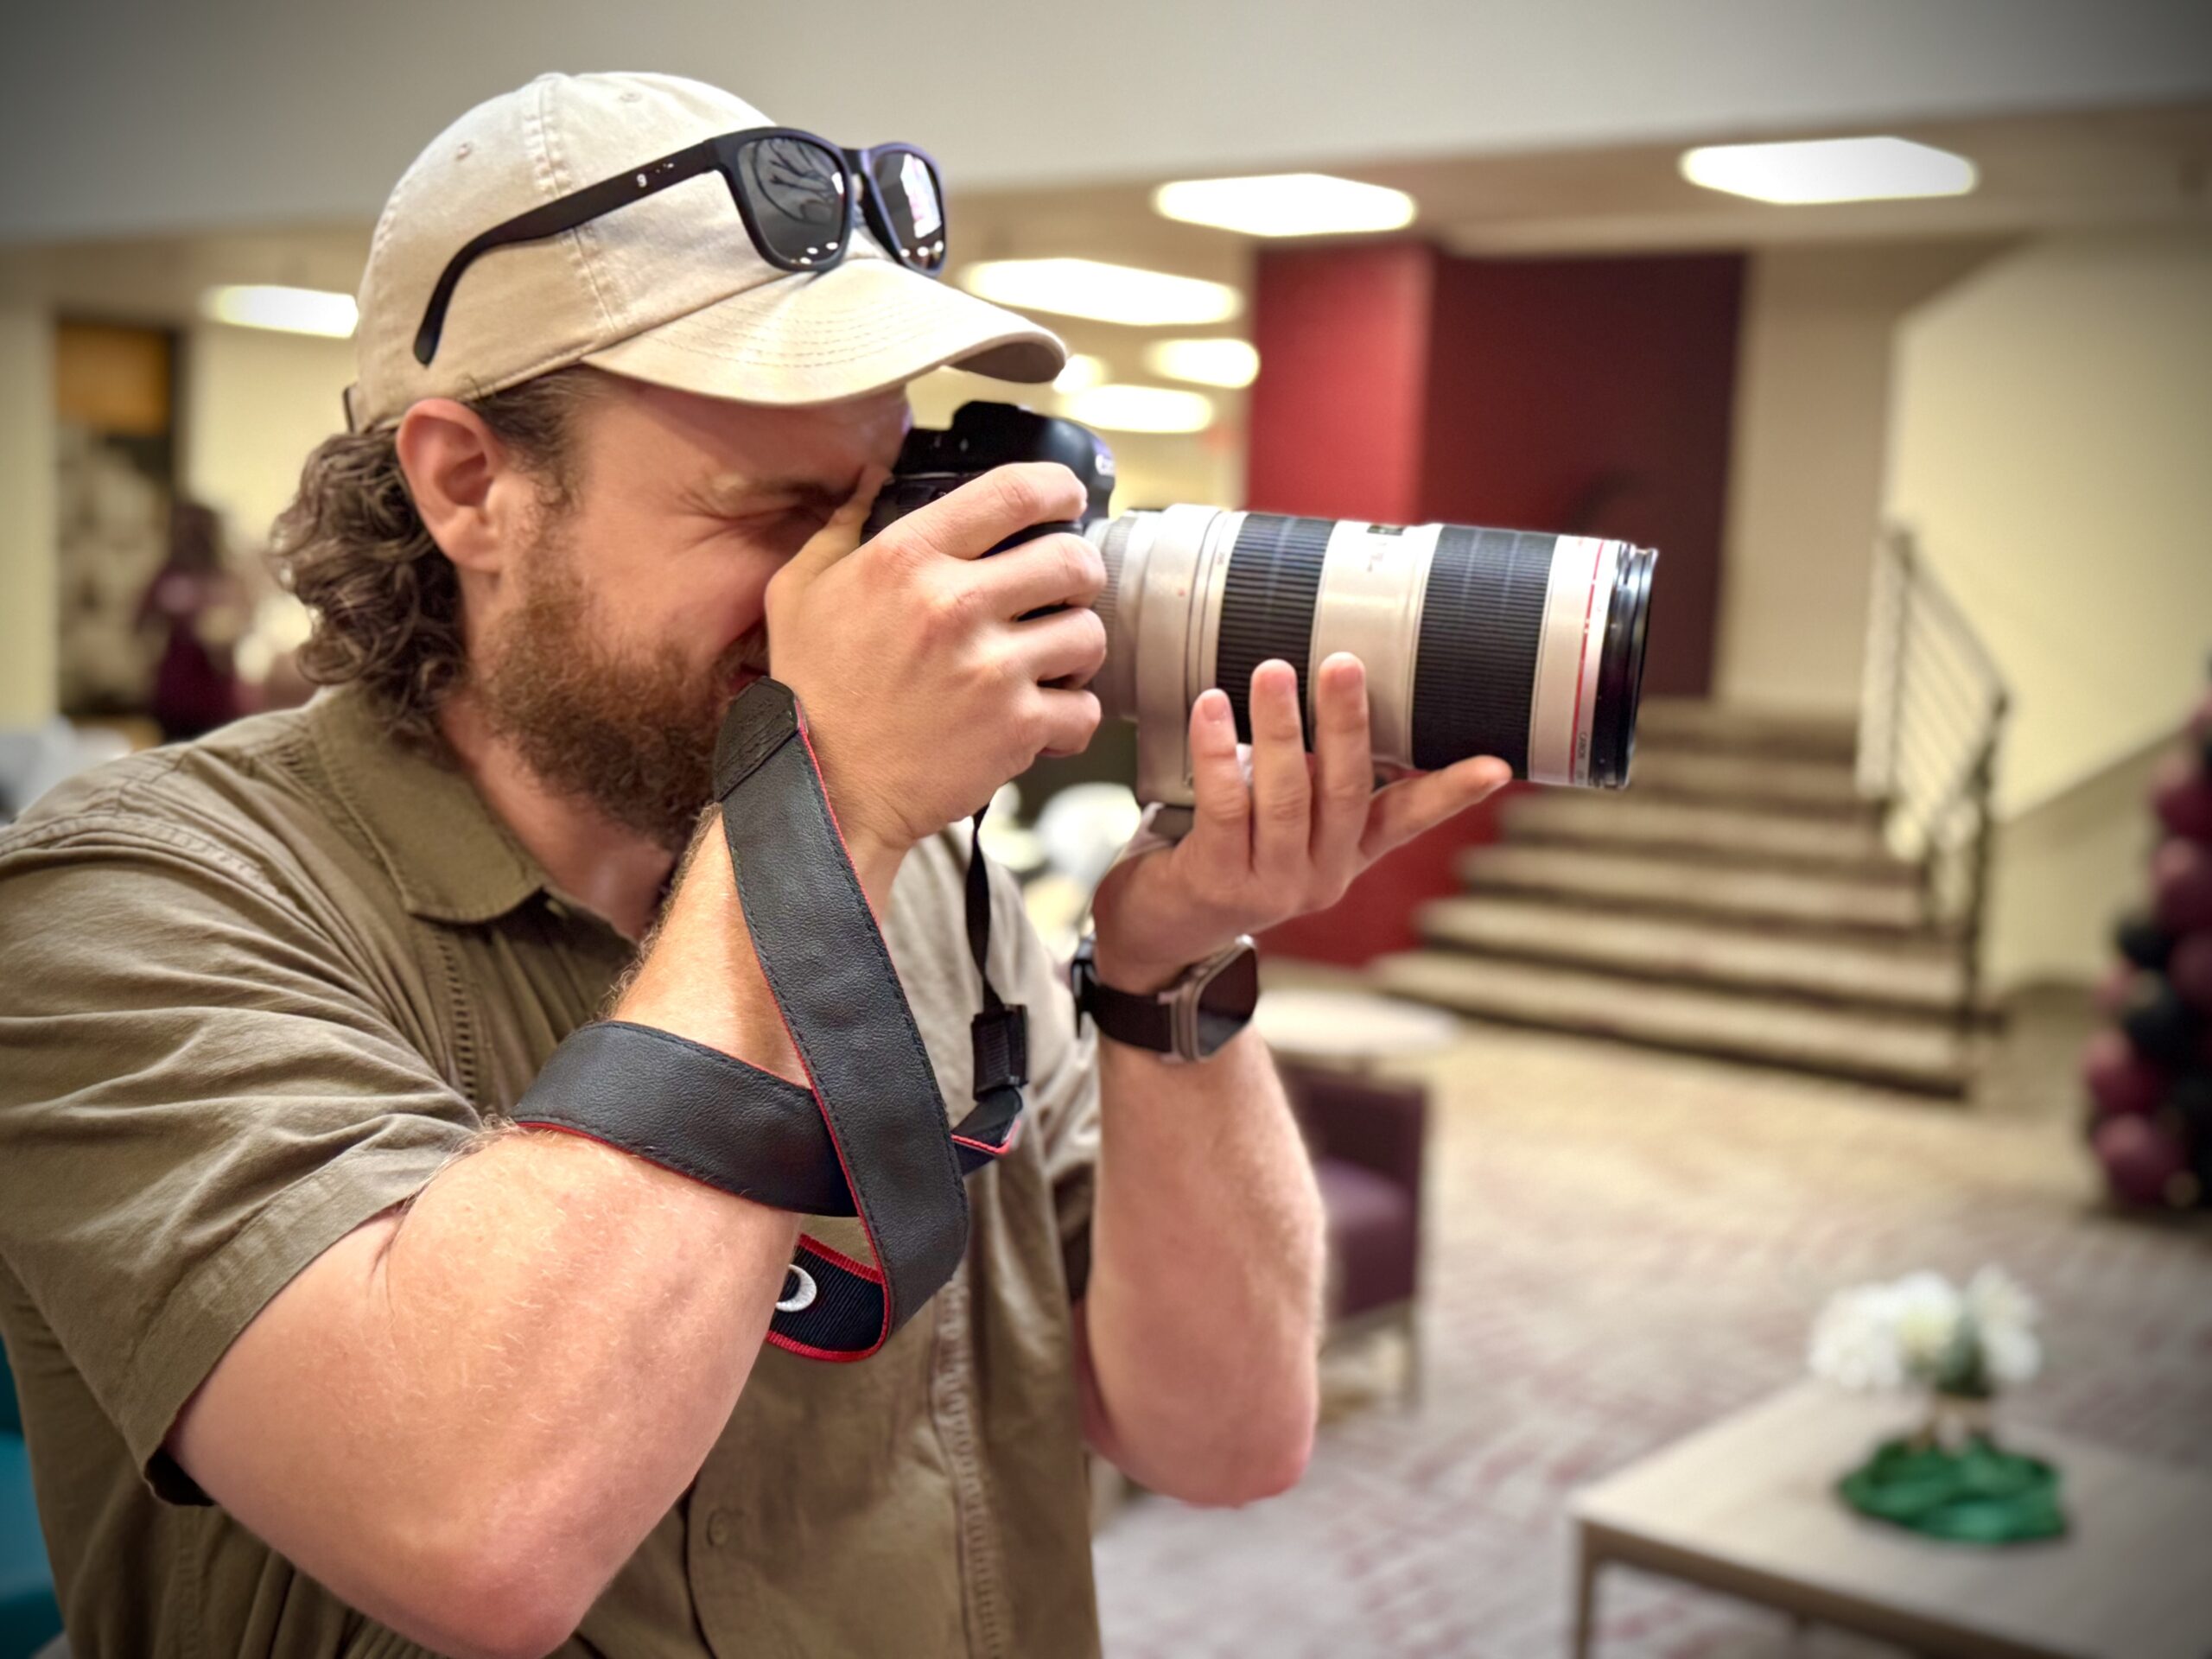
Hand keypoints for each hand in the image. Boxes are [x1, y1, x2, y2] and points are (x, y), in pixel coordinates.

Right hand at [764, 463, 1107, 864]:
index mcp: (907, 558)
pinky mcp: (1015, 729)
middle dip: (1080, 574)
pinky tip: (1043, 718)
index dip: (1059, 489)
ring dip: (1078, 648)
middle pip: (1073, 560)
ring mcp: (991, 669)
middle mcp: (954, 605)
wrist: (823, 790)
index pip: (1015, 492)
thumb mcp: (799, 591)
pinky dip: (1073, 717)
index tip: (1068, 499)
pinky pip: (1086, 709)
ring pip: (1090, 633)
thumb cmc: (810, 691)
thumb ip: (841, 527)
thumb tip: (874, 478)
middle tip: (1065, 592)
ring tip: (1051, 661)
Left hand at [1088, 654, 1512, 991]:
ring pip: (1286, 798)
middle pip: (1345, 791)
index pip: (1408, 819)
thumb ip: (1311, 779)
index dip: (1451, 792)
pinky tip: (1211, 708)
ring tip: (1273, 671)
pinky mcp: (1217, 881)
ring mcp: (1270, 885)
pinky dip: (1219, 753)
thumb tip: (1332, 692)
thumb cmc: (1221, 856)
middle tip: (1343, 663)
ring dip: (1281, 729)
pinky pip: (1226, 807)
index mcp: (1345, 854)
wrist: (1158, 933)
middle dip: (1347, 724)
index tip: (1497, 767)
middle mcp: (1319, 875)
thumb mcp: (1280, 824)